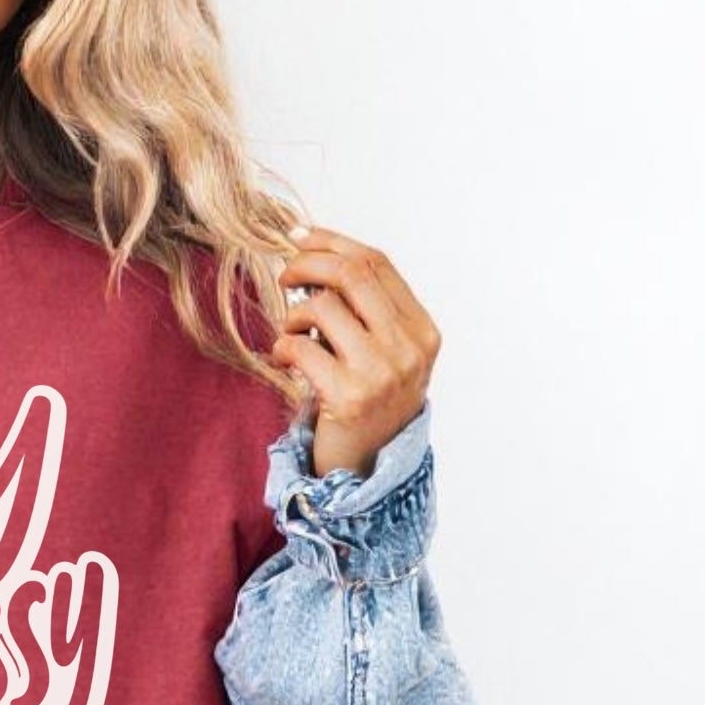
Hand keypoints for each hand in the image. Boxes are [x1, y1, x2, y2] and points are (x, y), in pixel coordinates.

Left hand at [272, 226, 440, 479]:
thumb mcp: (384, 353)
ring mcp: (382, 373)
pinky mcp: (350, 396)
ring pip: (322, 308)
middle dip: (307, 264)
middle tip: (283, 274)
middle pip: (351, 275)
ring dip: (292, 315)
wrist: (368, 468)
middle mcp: (408, 348)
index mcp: (422, 330)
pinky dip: (282, 347)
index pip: (377, 264)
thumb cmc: (367, 403)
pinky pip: (300, 346)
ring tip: (291, 335)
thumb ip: (365, 310)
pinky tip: (285, 361)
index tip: (299, 236)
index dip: (333, 243)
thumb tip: (313, 253)